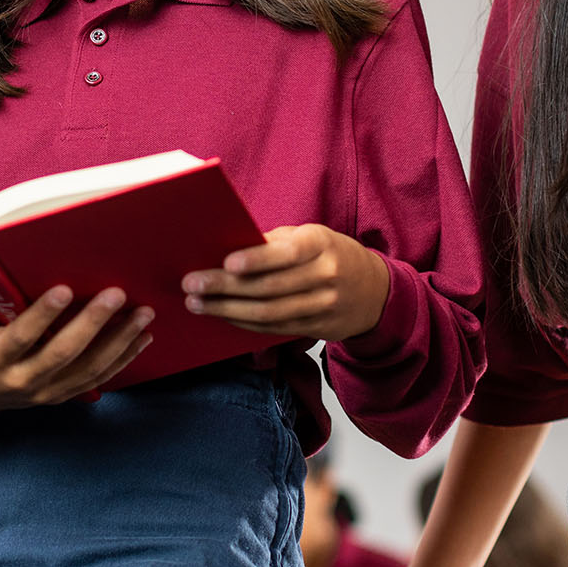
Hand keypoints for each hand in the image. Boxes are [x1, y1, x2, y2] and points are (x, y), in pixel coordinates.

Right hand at [0, 283, 152, 416]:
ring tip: (143, 315)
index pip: (22, 336)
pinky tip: (142, 338)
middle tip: (117, 294)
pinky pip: (97, 380)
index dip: (43, 315)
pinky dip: (122, 360)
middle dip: (93, 323)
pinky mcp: (61, 396)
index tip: (65, 289)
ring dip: (120, 342)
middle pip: (64, 353)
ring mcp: (46, 392)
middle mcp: (23, 379)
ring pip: (88, 370)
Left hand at [181, 224, 390, 341]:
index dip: (257, 260)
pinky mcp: (317, 329)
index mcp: (321, 244)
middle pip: (270, 287)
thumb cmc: (330, 254)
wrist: (375, 291)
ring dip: (228, 310)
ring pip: (269, 313)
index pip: (286, 254)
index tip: (226, 262)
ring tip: (197, 304)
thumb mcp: (310, 237)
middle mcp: (325, 276)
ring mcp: (323, 306)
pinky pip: (275, 328)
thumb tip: (227, 247)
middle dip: (226, 287)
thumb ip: (274, 243)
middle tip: (192, 285)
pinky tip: (222, 316)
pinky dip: (245, 323)